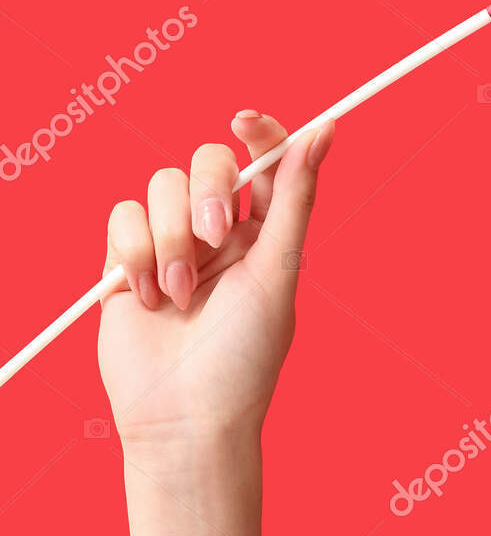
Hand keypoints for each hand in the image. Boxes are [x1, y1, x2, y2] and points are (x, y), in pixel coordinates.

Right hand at [97, 111, 332, 446]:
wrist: (183, 417)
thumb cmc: (244, 355)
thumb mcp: (278, 272)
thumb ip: (295, 200)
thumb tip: (324, 131)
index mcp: (266, 232)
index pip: (264, 161)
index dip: (259, 131)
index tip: (245, 118)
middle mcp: (219, 231)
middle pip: (206, 160)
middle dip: (206, 191)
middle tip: (213, 240)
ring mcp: (171, 243)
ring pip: (160, 185)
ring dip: (170, 238)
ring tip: (179, 295)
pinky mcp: (126, 260)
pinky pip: (121, 216)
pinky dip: (134, 253)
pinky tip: (148, 298)